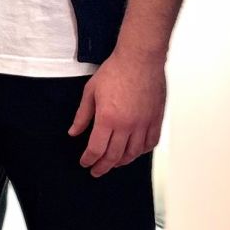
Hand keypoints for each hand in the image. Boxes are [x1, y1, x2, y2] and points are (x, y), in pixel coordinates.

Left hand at [68, 46, 164, 177]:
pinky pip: (150, 143)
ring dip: (122, 162)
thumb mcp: (91, 91)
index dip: (89, 159)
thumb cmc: (115, 71)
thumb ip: (82, 115)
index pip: (96, 149)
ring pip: (133, 153)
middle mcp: (127, 125)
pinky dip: (142, 151)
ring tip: (113, 163)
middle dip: (103, 166)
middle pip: (114, 156)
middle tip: (96, 171)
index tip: (85, 163)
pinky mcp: (156, 119)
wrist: (139, 59)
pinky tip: (135, 152)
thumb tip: (73, 132)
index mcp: (108, 118)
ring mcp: (143, 124)